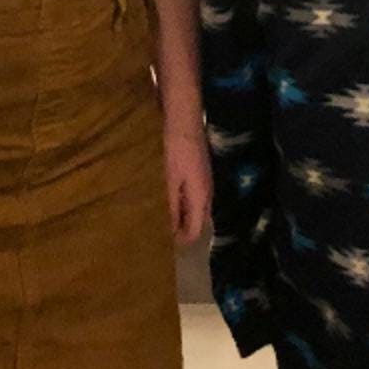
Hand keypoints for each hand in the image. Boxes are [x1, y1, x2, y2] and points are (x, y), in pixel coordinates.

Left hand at [163, 118, 211, 245]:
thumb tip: (169, 231)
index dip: (181, 241)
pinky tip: (168, 201)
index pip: (195, 231)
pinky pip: (194, 199)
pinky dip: (183, 205)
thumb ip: (171, 207)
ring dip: (182, 218)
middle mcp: (207, 194)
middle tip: (161, 234)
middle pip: (198, 222)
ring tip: (162, 220)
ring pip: (196, 211)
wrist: (184, 122)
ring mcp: (205, 183)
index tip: (164, 245)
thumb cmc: (175, 152)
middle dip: (182, 231)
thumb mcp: (169, 181)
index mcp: (201, 198)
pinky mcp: (200, 175)